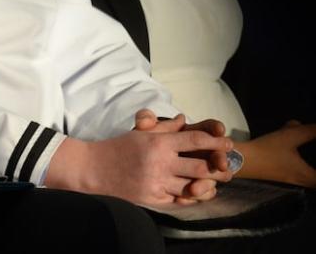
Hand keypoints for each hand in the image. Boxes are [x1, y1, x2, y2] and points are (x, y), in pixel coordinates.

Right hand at [47, 119, 232, 206]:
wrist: (94, 169)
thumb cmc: (118, 148)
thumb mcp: (141, 133)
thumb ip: (166, 128)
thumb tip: (185, 120)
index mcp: (158, 143)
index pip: (194, 141)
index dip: (215, 142)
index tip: (227, 143)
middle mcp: (161, 163)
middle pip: (202, 168)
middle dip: (220, 168)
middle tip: (228, 167)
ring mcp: (158, 183)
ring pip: (195, 188)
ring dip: (209, 185)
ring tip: (216, 182)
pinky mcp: (155, 199)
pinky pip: (182, 201)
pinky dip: (193, 197)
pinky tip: (197, 193)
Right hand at [237, 121, 315, 186]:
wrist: (240, 159)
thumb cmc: (267, 151)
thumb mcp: (290, 137)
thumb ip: (310, 131)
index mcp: (309, 176)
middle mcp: (303, 180)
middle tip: (314, 149)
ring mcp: (292, 177)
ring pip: (311, 173)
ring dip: (311, 164)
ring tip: (308, 141)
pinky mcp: (282, 172)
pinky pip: (302, 168)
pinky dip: (304, 159)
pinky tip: (294, 138)